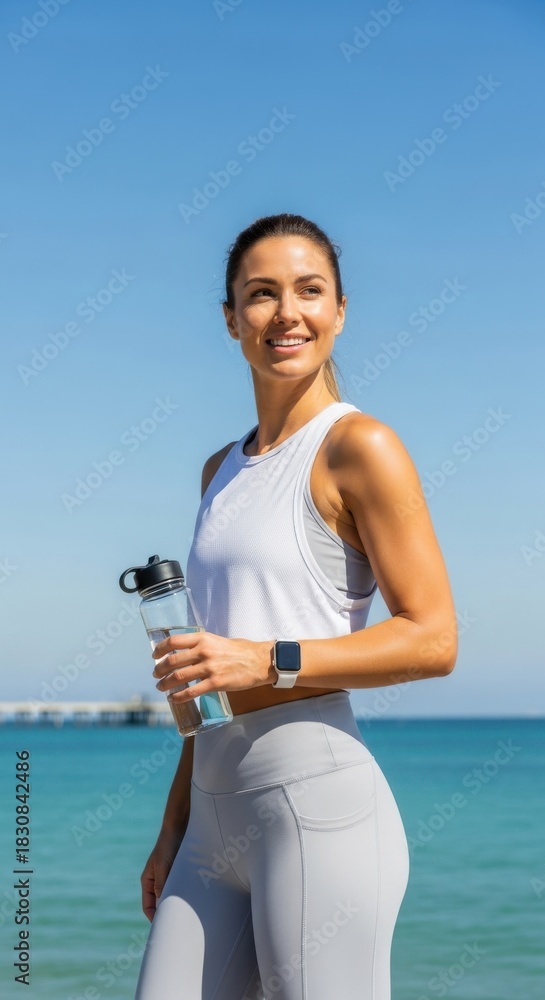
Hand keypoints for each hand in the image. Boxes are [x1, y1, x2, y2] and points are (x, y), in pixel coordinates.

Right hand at [141, 825, 186, 921]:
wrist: (180, 827)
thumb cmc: (168, 845)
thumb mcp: (163, 866)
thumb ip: (161, 885)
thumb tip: (161, 906)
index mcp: (148, 881)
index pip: (148, 906)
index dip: (154, 918)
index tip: (163, 929)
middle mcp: (157, 881)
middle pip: (159, 904)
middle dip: (167, 914)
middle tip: (176, 926)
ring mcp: (168, 878)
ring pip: (171, 897)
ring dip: (177, 905)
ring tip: (186, 916)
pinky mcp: (179, 874)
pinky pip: (180, 889)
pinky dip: (184, 896)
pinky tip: (193, 902)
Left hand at [152, 631, 274, 704]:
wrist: (259, 661)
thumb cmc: (241, 650)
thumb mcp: (218, 640)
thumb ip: (203, 646)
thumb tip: (186, 654)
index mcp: (203, 638)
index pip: (173, 641)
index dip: (160, 649)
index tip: (155, 656)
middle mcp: (204, 651)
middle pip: (172, 661)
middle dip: (160, 669)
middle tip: (156, 674)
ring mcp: (209, 667)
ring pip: (178, 677)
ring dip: (165, 684)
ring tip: (161, 687)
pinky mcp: (216, 683)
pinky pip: (191, 692)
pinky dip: (179, 697)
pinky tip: (173, 699)